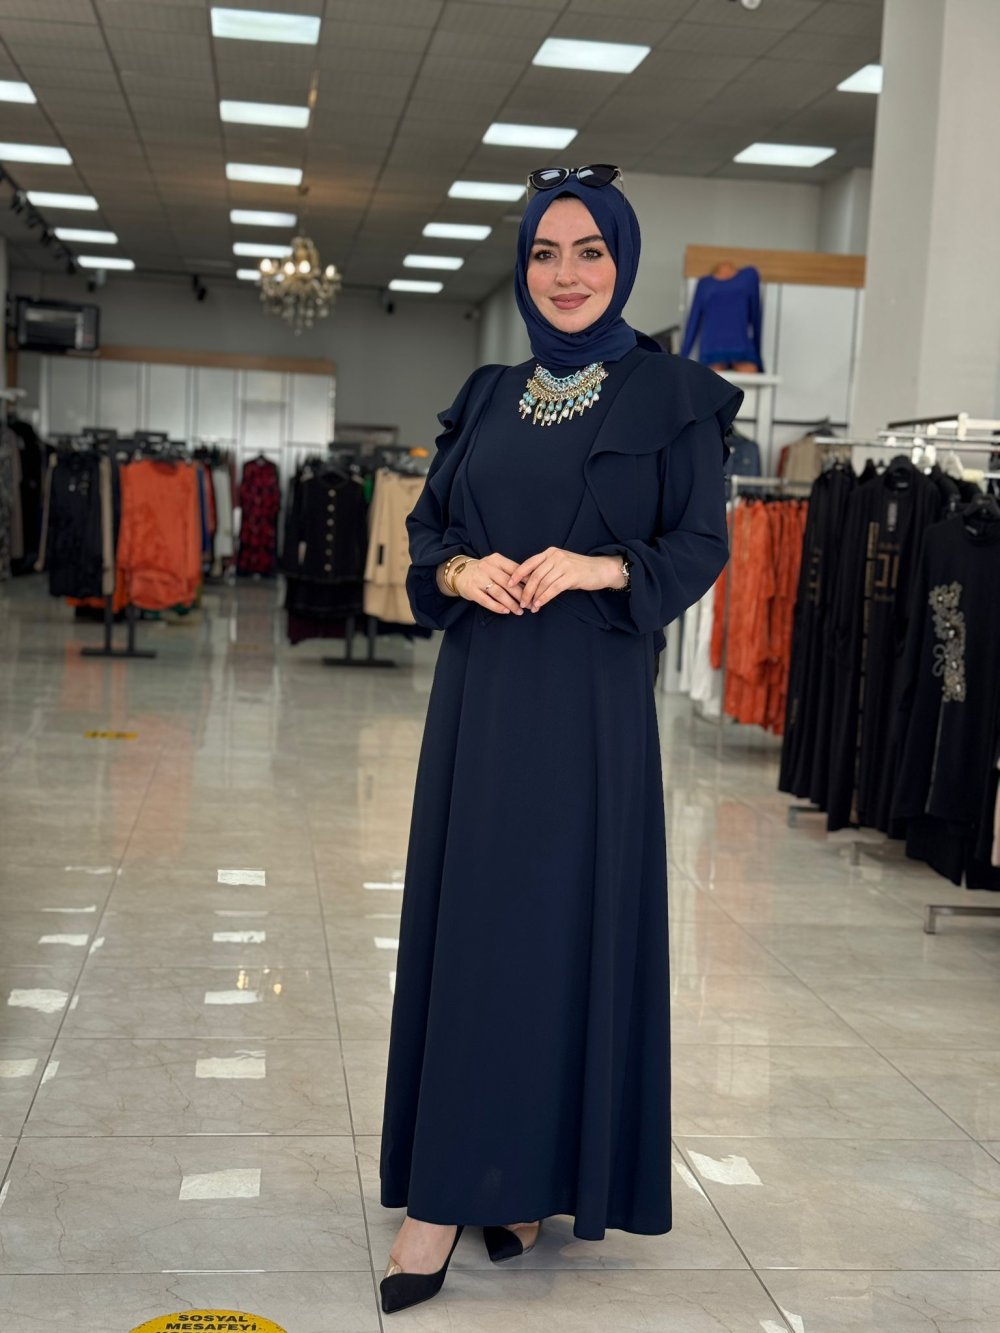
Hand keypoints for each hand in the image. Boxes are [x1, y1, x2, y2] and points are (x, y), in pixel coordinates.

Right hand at [454, 552, 524, 614]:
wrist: (459, 573)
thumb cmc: (483, 571)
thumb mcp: (496, 565)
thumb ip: (510, 571)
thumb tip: (531, 583)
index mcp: (496, 560)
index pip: (515, 570)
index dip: (527, 581)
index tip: (536, 591)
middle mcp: (487, 567)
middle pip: (508, 583)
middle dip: (521, 595)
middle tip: (529, 605)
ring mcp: (478, 579)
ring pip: (498, 592)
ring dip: (511, 603)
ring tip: (519, 611)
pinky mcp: (471, 590)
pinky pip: (486, 600)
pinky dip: (497, 607)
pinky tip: (506, 611)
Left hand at [507, 548, 622, 610]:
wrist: (601, 570)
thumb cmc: (579, 570)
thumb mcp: (560, 565)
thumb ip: (545, 570)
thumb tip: (527, 583)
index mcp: (550, 553)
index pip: (529, 563)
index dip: (517, 574)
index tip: (509, 585)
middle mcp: (555, 556)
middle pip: (534, 575)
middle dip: (525, 591)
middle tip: (521, 603)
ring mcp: (564, 565)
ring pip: (543, 583)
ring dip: (534, 597)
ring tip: (530, 607)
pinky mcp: (572, 576)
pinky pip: (554, 589)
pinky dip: (544, 598)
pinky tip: (539, 605)